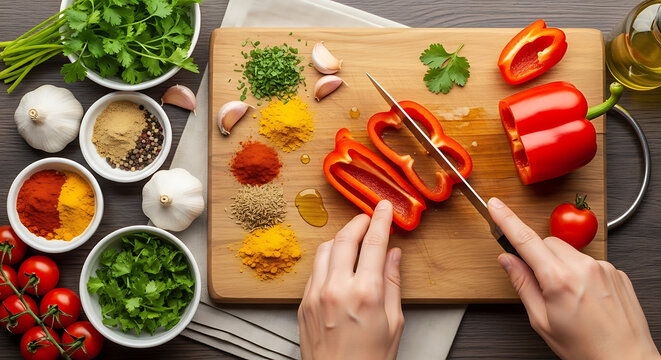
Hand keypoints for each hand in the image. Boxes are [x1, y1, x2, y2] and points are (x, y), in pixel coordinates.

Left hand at [298, 200, 403, 359]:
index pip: (374, 243)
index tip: (385, 207)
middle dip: (359, 221)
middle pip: (346, 238)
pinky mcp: (303, 303)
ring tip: (354, 240)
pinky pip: (315, 269)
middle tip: (369, 217)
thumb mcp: (393, 323)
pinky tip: (339, 264)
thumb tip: (394, 255)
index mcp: (366, 294)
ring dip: (341, 238)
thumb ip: (393, 284)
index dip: (381, 220)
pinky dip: (328, 259)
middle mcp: (337, 289)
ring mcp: (316, 295)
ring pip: (326, 249)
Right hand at [489, 197, 659, 359]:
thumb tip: (508, 261)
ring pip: (569, 252)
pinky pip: (589, 262)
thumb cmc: (585, 349)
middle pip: (548, 243)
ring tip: (568, 297)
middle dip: (537, 255)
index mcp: (559, 280)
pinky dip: (580, 273)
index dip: (506, 220)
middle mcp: (584, 267)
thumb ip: (523, 285)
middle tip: (539, 283)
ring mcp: (604, 267)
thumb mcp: (542, 321)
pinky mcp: (617, 272)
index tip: (495, 206)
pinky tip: (585, 297)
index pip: (526, 240)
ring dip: (560, 265)